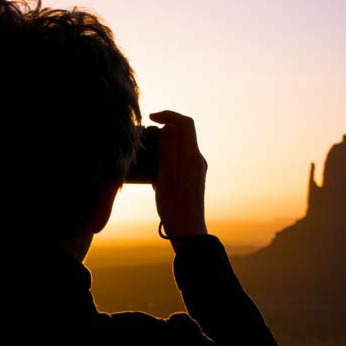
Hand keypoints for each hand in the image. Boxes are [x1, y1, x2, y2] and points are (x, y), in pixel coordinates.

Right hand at [149, 110, 207, 247]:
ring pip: (183, 144)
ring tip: (149, 150)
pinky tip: (156, 167)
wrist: (188, 231)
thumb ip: (169, 150)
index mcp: (192, 157)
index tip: (150, 118)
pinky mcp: (194, 176)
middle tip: (147, 131)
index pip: (185, 123)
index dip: (168, 114)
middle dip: (166, 125)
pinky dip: (169, 154)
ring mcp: (197, 168)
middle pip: (185, 131)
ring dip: (166, 140)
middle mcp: (198, 159)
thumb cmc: (174, 207)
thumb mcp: (165, 177)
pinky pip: (182, 156)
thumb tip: (170, 125)